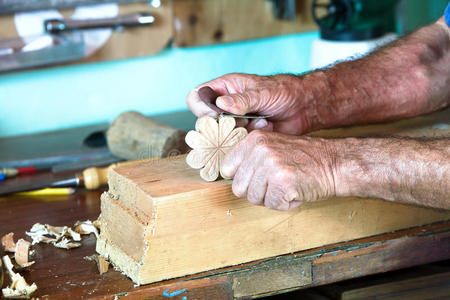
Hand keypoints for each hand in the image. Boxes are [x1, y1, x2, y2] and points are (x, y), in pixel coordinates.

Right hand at [186, 73, 315, 134]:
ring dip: (239, 132)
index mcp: (224, 88)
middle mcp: (224, 105)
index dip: (201, 109)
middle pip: (204, 121)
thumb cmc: (284, 91)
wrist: (303, 107)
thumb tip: (221, 104)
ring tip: (260, 122)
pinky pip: (235, 144)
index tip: (216, 115)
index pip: (196, 97)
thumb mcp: (263, 92)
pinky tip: (265, 127)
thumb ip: (242, 100)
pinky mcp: (243, 135)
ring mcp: (233, 121)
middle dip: (220, 126)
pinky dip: (249, 138)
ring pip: (220, 135)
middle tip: (238, 124)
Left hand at [220, 130, 337, 209]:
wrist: (334, 163)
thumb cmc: (304, 160)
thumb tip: (229, 176)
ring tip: (287, 186)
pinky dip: (285, 204)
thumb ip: (250, 158)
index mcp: (254, 140)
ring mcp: (270, 165)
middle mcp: (260, 150)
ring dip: (271, 198)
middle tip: (276, 184)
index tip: (256, 179)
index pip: (227, 168)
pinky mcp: (282, 182)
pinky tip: (296, 192)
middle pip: (238, 188)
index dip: (242, 179)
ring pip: (254, 198)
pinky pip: (272, 205)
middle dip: (257, 192)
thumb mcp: (272, 147)